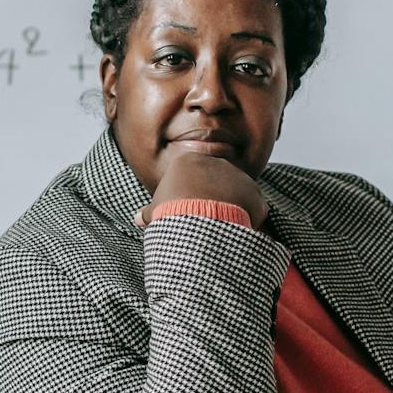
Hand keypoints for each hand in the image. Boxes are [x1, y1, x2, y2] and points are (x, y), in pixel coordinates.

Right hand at [136, 151, 267, 228]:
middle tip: (205, 221)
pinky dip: (248, 220)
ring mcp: (239, 176)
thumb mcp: (156, 212)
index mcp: (190, 161)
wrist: (198, 219)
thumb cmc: (171, 213)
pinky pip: (254, 207)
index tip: (187, 211)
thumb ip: (150, 212)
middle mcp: (217, 162)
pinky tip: (236, 232)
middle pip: (217, 181)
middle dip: (214, 199)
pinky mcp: (255, 193)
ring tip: (220, 229)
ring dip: (232, 209)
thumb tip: (137, 219)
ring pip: (237, 193)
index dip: (192, 194)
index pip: (194, 175)